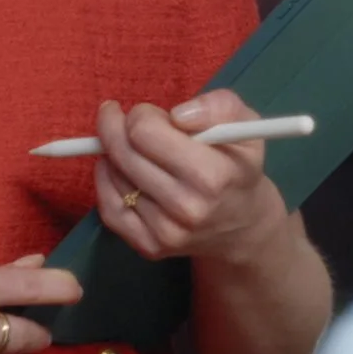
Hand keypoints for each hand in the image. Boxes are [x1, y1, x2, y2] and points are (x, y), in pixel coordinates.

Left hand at [93, 91, 292, 265]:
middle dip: (116, 127)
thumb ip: (219, 106)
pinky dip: (106, 182)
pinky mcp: (149, 247)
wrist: (242, 225)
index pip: (145, 132)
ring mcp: (166, 232)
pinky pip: (109, 208)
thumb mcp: (246, 125)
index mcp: (212, 175)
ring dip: (114, 154)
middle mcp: (187, 208)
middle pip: (123, 153)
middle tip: (118, 117)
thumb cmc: (239, 166)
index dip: (141, 114)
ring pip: (114, 177)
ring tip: (128, 145)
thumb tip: (177, 116)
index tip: (150, 113)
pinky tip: (116, 168)